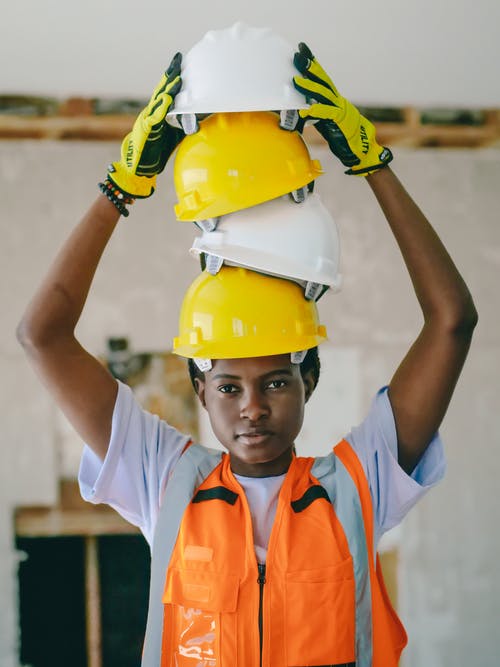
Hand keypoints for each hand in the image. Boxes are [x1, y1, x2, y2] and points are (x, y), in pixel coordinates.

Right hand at [107, 52, 183, 197]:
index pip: (167, 92)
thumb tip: (197, 119)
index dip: (174, 78)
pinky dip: (161, 108)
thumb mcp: (173, 135)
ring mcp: (148, 119)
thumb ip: (182, 125)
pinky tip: (168, 100)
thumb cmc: (154, 151)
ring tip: (177, 76)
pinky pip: (155, 117)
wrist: (138, 167)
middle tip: (178, 59)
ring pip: (159, 100)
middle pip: (162, 90)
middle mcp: (152, 112)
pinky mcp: (146, 130)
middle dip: (170, 75)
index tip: (181, 64)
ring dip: (168, 88)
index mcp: (158, 113)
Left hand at [293, 43, 391, 175]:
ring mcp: (340, 109)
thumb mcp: (324, 123)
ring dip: (309, 87)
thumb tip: (297, 112)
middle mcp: (337, 100)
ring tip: (296, 81)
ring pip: (323, 94)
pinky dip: (317, 111)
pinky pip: (328, 114)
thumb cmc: (341, 137)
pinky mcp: (341, 122)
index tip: (302, 50)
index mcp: (333, 99)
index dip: (313, 64)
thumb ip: (313, 115)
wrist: (360, 151)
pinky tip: (307, 109)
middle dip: (310, 67)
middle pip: (322, 80)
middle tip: (298, 55)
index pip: (321, 78)